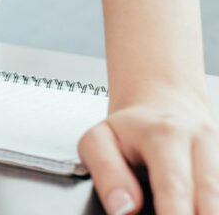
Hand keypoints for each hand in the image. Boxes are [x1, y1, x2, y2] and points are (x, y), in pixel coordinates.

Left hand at [79, 89, 218, 214]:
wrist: (164, 103)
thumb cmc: (130, 129)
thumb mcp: (99, 140)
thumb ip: (107, 174)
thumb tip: (124, 210)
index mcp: (165, 134)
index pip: (175, 185)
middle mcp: (202, 143)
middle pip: (211, 197)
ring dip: (210, 212)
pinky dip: (214, 206)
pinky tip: (200, 211)